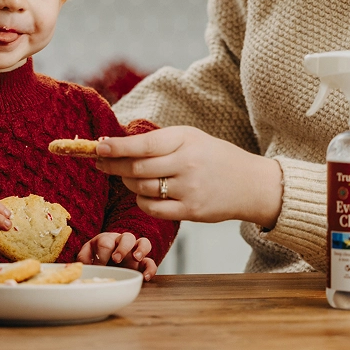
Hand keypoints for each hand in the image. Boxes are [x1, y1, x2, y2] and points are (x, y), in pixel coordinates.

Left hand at [76, 231, 157, 280]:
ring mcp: (134, 251)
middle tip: (116, 259)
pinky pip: (151, 262)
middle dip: (122, 248)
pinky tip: (145, 277)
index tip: (98, 265)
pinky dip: (150, 268)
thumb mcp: (86, 256)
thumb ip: (83, 259)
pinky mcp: (142, 263)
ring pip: (143, 242)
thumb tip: (82, 266)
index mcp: (106, 240)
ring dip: (141, 249)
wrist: (105, 262)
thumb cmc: (96, 257)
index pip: (106, 242)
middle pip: (126, 237)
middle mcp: (122, 243)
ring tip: (136, 258)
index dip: (102, 254)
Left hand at [95, 126, 282, 229]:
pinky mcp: (190, 211)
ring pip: (141, 188)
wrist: (251, 184)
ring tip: (126, 175)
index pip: (143, 144)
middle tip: (100, 162)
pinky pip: (152, 208)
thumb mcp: (191, 138)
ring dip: (127, 182)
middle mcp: (186, 164)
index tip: (98, 147)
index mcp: (185, 140)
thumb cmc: (215, 157)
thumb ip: (160, 141)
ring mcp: (189, 189)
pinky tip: (143, 193)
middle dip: (112, 165)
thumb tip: (119, 144)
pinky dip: (141, 200)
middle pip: (137, 168)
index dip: (117, 147)